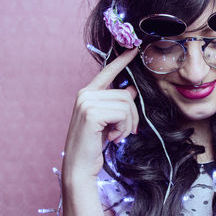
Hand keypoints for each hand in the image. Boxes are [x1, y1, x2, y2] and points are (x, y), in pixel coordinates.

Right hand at [62, 49, 138, 178]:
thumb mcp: (108, 121)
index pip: (107, 72)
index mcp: (88, 94)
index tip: (134, 49)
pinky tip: (112, 138)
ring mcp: (87, 102)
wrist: (80, 166)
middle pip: (127, 94)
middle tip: (125, 131)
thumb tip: (132, 90)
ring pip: (127, 104)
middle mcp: (86, 94)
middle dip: (132, 116)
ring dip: (128, 124)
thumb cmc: (94, 145)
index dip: (122, 60)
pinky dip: (123, 128)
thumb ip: (117, 104)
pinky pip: (123, 114)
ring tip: (116, 135)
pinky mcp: (92, 112)